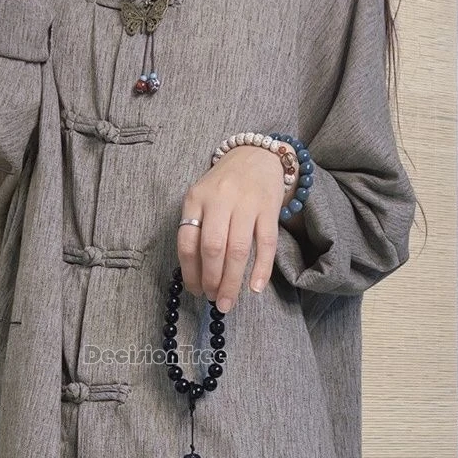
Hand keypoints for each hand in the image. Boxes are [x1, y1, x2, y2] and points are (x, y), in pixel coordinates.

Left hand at [178, 143, 298, 311]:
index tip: (195, 291)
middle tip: (214, 300)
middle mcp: (219, 199)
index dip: (190, 272)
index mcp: (196, 199)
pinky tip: (256, 288)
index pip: (187, 242)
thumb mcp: (202, 199)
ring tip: (228, 302)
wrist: (256, 155)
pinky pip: (266, 244)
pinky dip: (262, 269)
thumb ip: (196, 229)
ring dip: (232, 281)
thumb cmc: (224, 186)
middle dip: (212, 281)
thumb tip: (196, 274)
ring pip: (238, 250)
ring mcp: (246, 203)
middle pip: (213, 248)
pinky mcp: (269, 208)